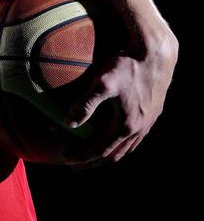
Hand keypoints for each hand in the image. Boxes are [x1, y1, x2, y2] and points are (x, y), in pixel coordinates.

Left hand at [62, 27, 177, 168]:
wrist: (155, 55)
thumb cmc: (126, 67)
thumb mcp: (102, 83)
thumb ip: (85, 104)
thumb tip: (68, 123)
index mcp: (126, 125)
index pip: (100, 149)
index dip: (82, 156)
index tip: (66, 158)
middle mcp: (139, 128)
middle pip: (114, 154)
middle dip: (94, 162)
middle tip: (76, 166)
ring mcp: (148, 122)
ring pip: (127, 148)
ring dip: (108, 155)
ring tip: (93, 157)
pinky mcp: (152, 114)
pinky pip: (136, 138)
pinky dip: (122, 145)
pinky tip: (115, 140)